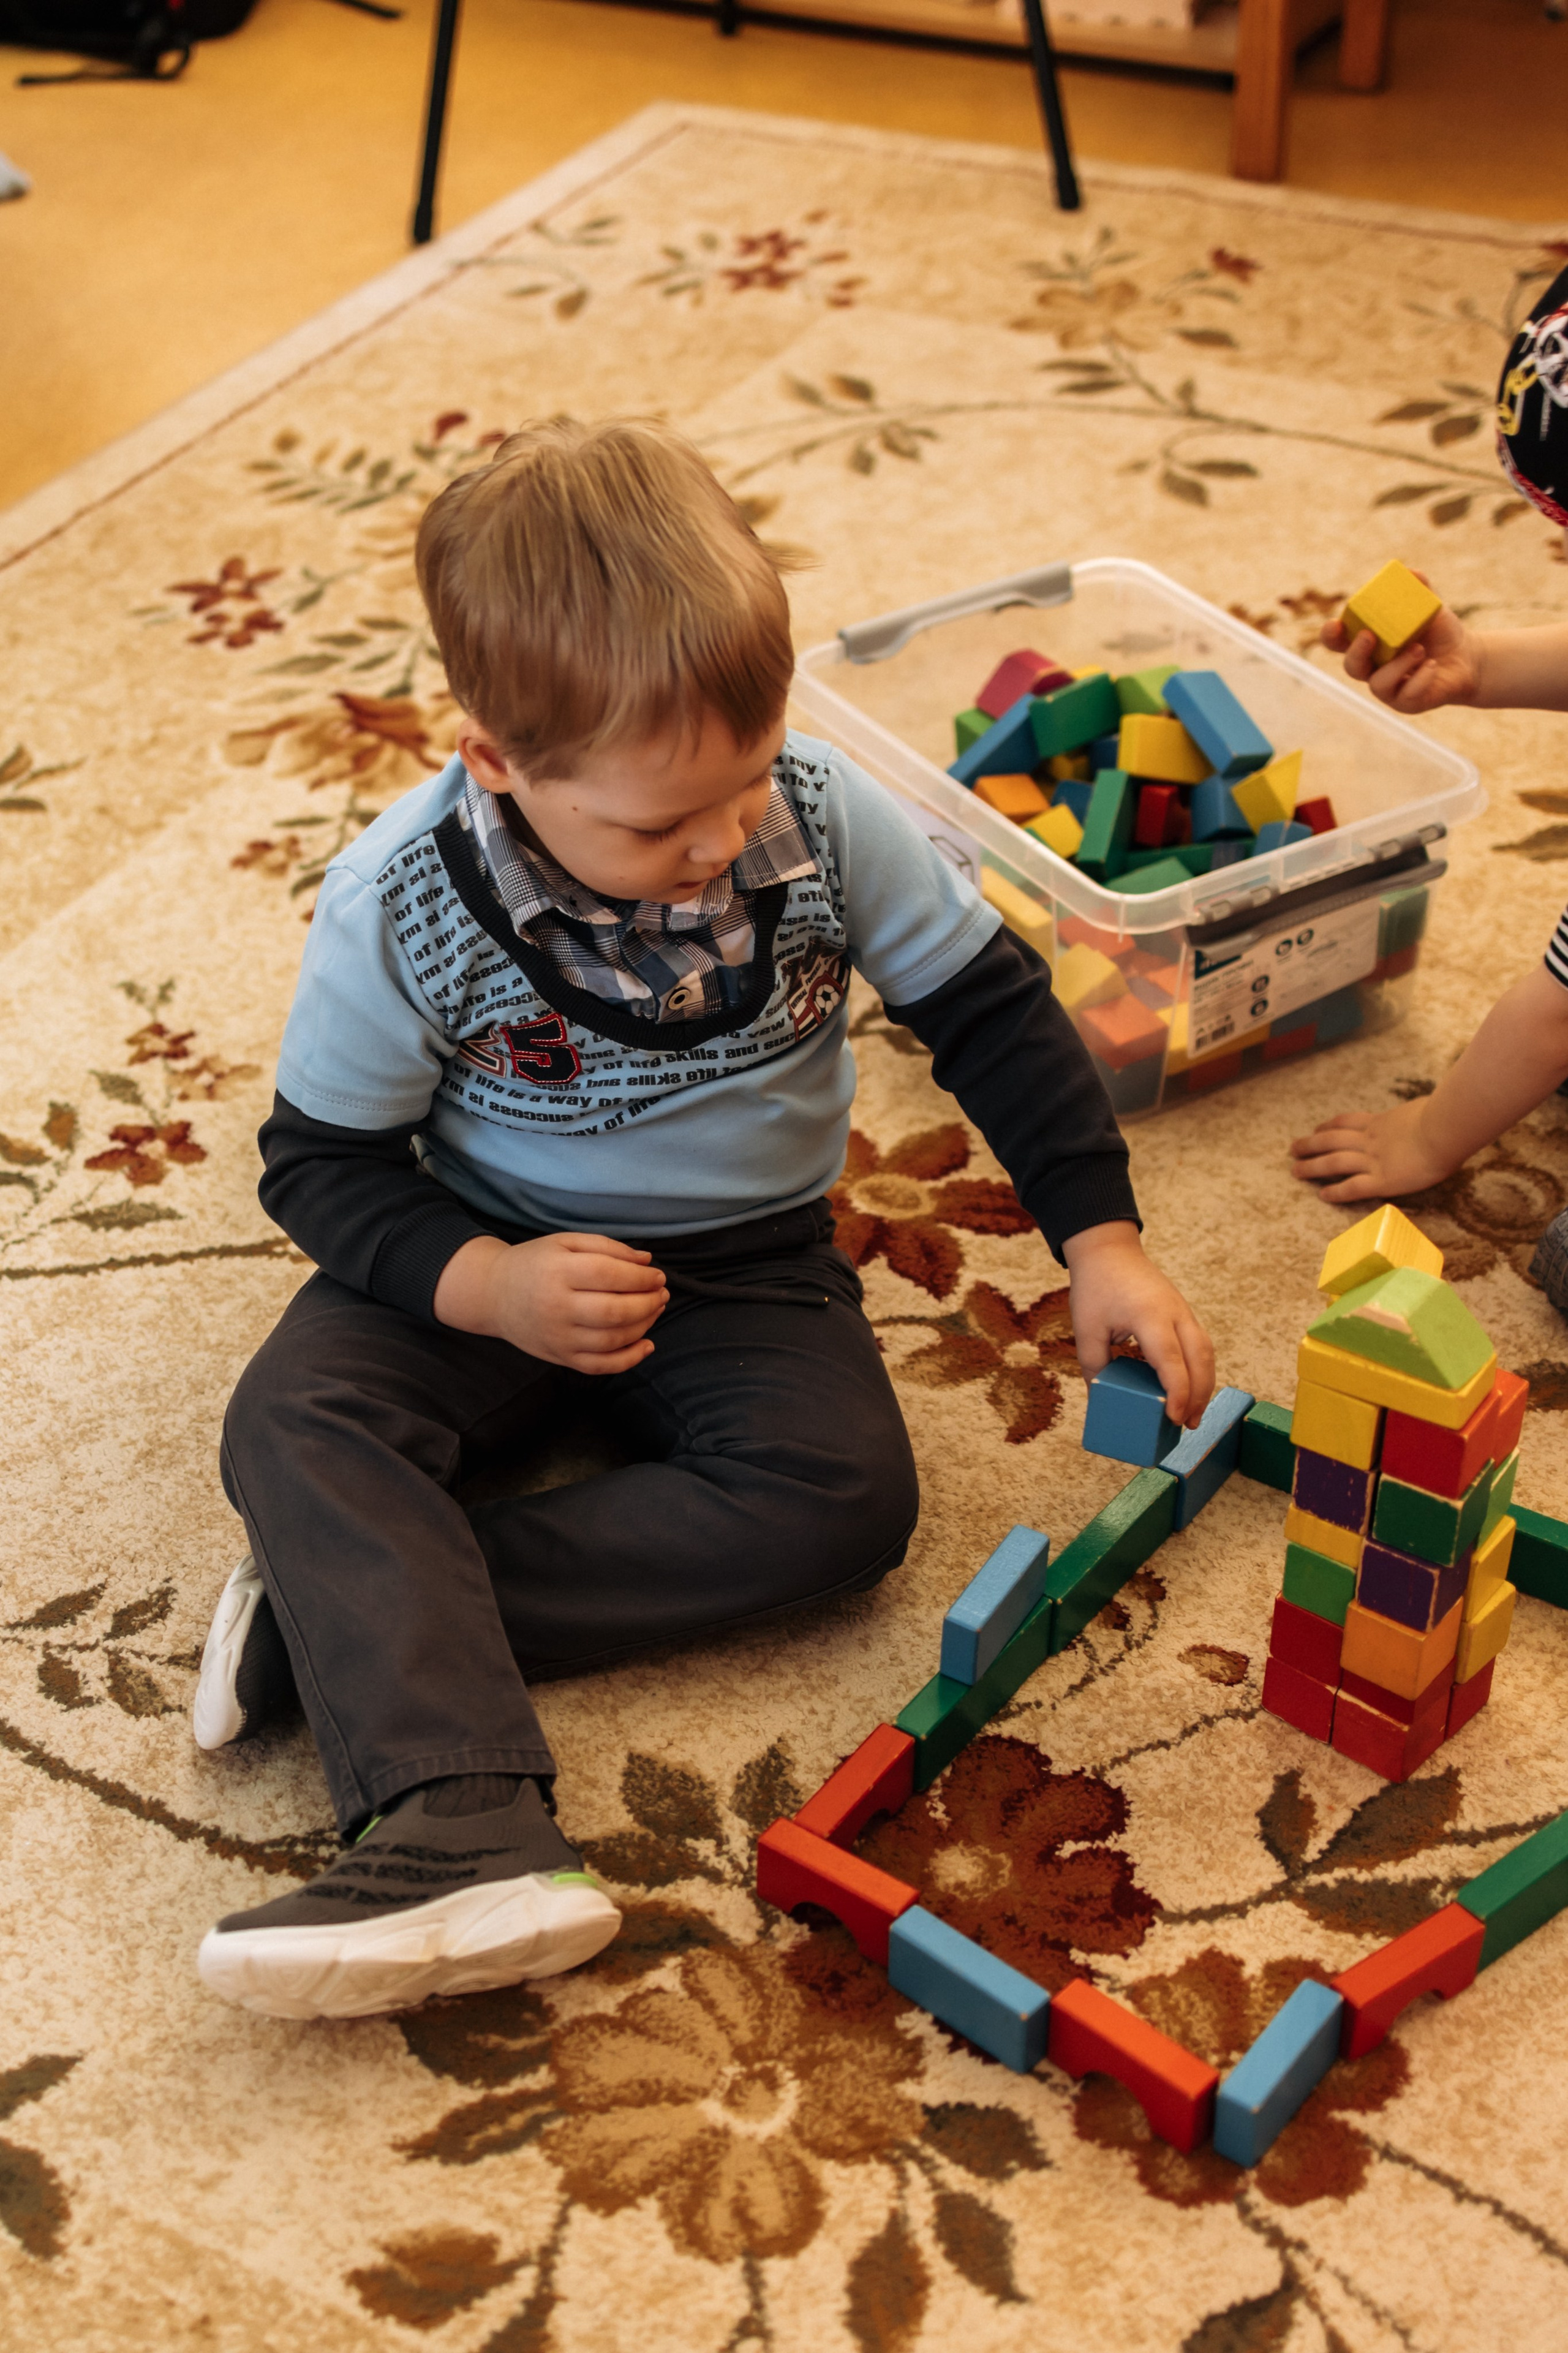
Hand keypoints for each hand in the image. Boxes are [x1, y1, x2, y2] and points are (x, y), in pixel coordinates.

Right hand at [433, 1230, 667, 1372]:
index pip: (610, 1275)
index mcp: (557, 1272)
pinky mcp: (561, 1357)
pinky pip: (601, 1366)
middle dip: (648, 1303)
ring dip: (644, 1326)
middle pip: (615, 1311)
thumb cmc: (535, 1263)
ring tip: (655, 1309)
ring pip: (612, 1340)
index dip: (642, 1277)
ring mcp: (558, 1337)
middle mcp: (556, 1307)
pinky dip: (629, 1359)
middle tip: (662, 1293)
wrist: (494, 1294)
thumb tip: (646, 1260)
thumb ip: (607, 1247)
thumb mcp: (565, 1242)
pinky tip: (647, 1344)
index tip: (657, 1275)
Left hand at [1062, 1221, 1214, 1428]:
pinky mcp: (1183, 1312)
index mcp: (1149, 1316)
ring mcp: (1183, 1311)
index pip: (1171, 1360)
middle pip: (1200, 1359)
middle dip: (1198, 1396)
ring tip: (1192, 1414)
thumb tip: (1102, 1401)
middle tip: (1188, 1425)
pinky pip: (1200, 1344)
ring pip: (1206, 1352)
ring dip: (1204, 1385)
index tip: (1173, 1418)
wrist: (1108, 1250)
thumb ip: (1094, 1366)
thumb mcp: (1086, 1329)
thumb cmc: (1096, 1287)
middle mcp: (1175, 1313)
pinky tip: (1191, 1389)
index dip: (1176, 1392)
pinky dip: (1200, 1369)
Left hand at [1288, 1100, 1450, 1204]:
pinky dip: (1336, 1192)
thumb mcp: (1422, 1108)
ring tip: (1295, 1171)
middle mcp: (1371, 1140)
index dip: (1328, 1126)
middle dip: (1310, 1145)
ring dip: (1312, 1166)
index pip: (1347, 1122)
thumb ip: (1415, 1115)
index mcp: (1381, 1122)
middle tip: (1293, 1149)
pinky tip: (1323, 1195)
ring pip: (1334, 1162)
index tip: (1316, 1130)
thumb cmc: (1443, 1115)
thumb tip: (1423, 1112)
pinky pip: (1353, 1188)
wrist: (1446, 1128)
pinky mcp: (1383, 1181)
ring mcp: (1374, 1160)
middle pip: (1331, 1140)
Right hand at [1320, 577, 1482, 713]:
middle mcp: (1372, 668)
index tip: (1336, 624)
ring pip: (1378, 684)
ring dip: (1396, 666)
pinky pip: (1405, 695)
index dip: (1330, 635)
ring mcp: (1388, 689)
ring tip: (1419, 649)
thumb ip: (1419, 590)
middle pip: (1351, 666)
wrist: (1466, 657)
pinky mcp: (1406, 703)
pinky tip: (1432, 666)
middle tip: (1369, 636)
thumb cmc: (1438, 632)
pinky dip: (1419, 679)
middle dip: (1356, 652)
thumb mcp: (1430, 607)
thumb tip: (1411, 573)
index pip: (1338, 642)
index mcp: (1368, 643)